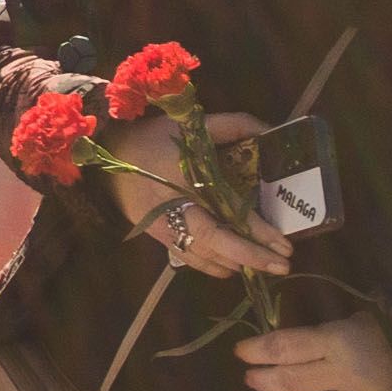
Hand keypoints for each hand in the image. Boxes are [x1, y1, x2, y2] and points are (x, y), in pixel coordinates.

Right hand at [101, 109, 287, 278]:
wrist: (108, 154)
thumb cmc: (154, 138)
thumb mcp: (192, 123)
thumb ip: (234, 125)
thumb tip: (272, 131)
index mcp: (185, 176)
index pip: (227, 209)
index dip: (256, 229)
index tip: (283, 242)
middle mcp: (174, 206)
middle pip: (216, 242)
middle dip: (252, 257)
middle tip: (283, 266)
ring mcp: (163, 225)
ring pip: (204, 255)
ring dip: (237, 263)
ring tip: (267, 266)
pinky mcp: (156, 235)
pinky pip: (188, 258)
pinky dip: (213, 267)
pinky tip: (233, 267)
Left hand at [238, 316, 391, 390]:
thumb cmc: (383, 333)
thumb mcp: (346, 322)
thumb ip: (314, 338)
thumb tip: (270, 350)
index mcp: (338, 339)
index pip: (285, 347)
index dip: (257, 350)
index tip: (240, 353)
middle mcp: (349, 372)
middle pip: (293, 381)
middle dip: (265, 380)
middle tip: (250, 380)